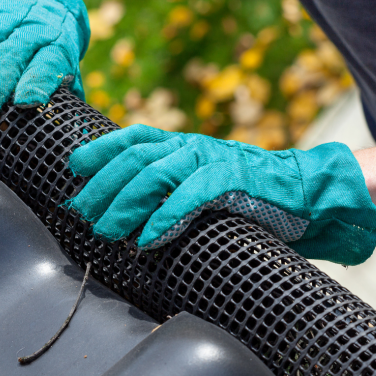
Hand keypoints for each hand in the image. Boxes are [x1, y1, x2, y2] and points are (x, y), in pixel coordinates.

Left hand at [68, 125, 375, 265]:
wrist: (302, 192)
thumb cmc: (242, 193)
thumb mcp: (197, 180)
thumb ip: (165, 187)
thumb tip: (118, 208)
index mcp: (180, 143)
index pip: (131, 137)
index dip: (100, 148)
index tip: (73, 166)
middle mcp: (190, 146)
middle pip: (133, 158)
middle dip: (101, 186)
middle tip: (80, 212)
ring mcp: (210, 160)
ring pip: (153, 175)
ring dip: (124, 205)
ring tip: (105, 231)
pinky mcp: (231, 181)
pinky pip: (190, 197)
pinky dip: (165, 218)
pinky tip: (146, 239)